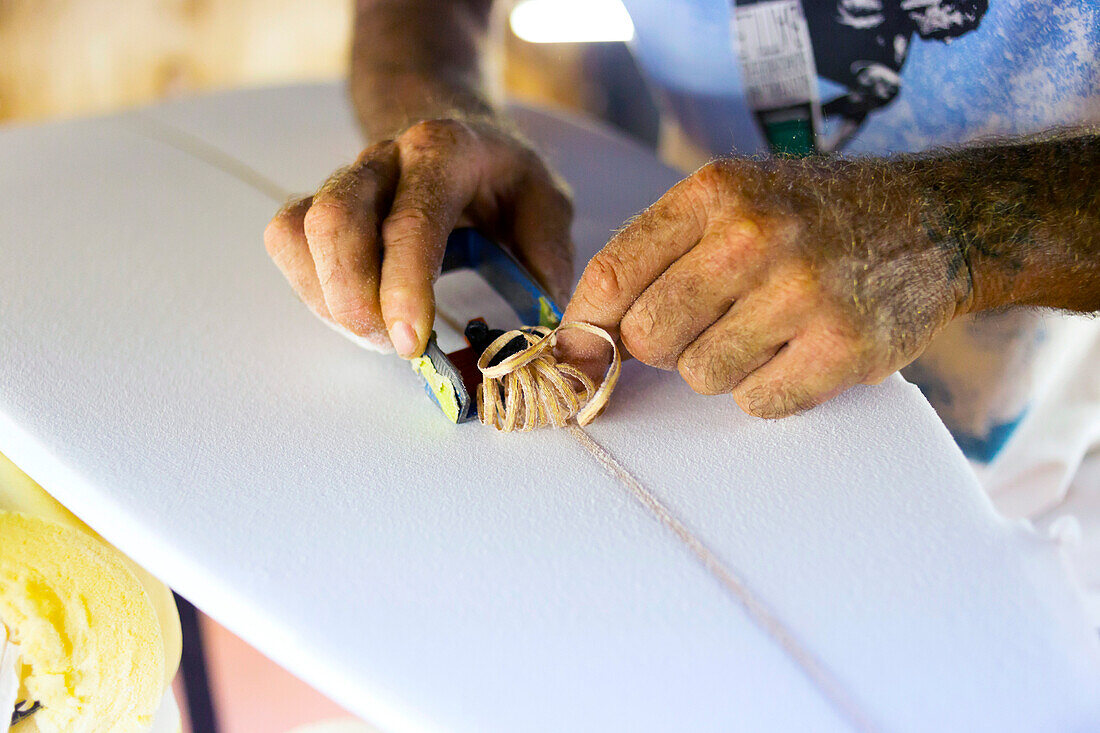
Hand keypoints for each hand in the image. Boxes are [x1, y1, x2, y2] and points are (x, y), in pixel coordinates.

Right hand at [264, 118, 573, 356]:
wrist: (456, 135)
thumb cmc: (500, 179)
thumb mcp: (544, 201)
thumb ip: (546, 257)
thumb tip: (532, 330)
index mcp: (444, 152)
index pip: (411, 220)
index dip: (404, 285)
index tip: (411, 340)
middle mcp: (384, 158)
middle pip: (336, 220)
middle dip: (355, 299)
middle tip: (394, 346)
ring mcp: (344, 179)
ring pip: (299, 231)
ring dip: (329, 299)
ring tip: (376, 334)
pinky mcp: (317, 203)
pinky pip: (285, 241)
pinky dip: (309, 288)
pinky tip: (350, 312)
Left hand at [562, 156, 971, 417]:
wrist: (931, 222)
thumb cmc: (813, 217)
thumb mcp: (732, 200)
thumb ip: (656, 254)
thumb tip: (583, 336)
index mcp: (714, 194)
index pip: (611, 275)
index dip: (586, 326)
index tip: (581, 350)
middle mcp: (756, 237)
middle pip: (647, 336)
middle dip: (661, 345)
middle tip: (702, 326)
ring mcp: (803, 293)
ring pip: (700, 376)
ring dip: (720, 366)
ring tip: (763, 328)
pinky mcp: (844, 348)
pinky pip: (757, 403)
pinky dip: (768, 389)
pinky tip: (796, 352)